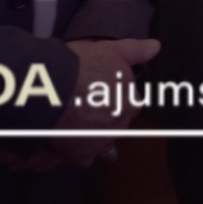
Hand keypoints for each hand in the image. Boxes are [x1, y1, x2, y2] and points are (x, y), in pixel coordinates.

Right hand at [47, 37, 161, 168]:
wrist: (48, 89)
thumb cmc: (79, 68)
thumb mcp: (111, 50)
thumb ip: (135, 51)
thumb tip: (154, 47)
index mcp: (131, 103)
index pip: (130, 103)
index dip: (114, 95)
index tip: (100, 90)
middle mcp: (121, 126)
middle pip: (115, 122)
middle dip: (104, 115)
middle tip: (84, 103)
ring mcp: (102, 142)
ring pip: (101, 140)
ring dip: (92, 133)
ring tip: (73, 118)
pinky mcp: (81, 155)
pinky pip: (83, 157)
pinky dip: (76, 150)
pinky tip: (67, 136)